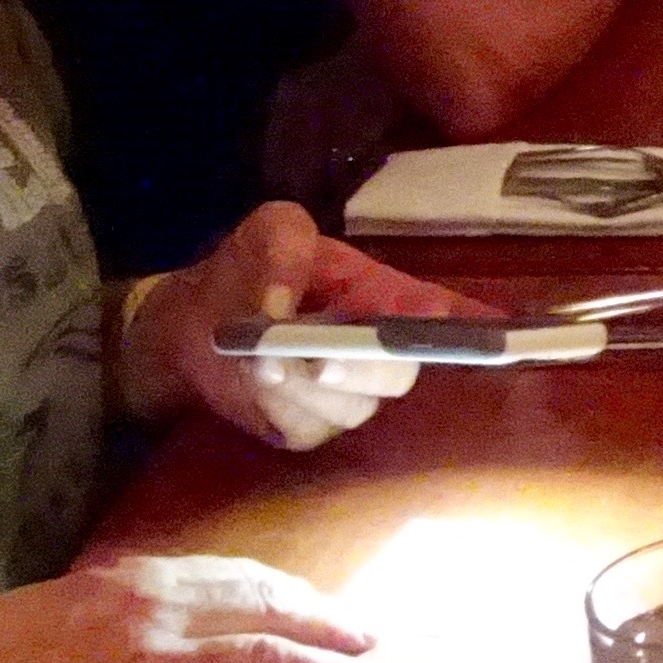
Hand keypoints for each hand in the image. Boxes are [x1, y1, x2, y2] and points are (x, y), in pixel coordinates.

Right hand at [0, 553, 389, 662]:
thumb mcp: (60, 610)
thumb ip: (120, 611)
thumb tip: (168, 624)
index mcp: (132, 579)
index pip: (237, 580)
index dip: (296, 596)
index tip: (333, 611)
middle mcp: (149, 612)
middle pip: (263, 617)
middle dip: (328, 632)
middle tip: (374, 649)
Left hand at [135, 198, 481, 446]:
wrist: (194, 319)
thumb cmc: (247, 269)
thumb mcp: (267, 231)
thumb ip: (283, 247)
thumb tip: (282, 302)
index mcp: (387, 296)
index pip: (442, 313)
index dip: (468, 323)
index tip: (458, 323)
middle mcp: (380, 351)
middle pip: (401, 373)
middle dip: (363, 367)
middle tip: (322, 360)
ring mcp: (349, 397)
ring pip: (351, 407)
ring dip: (300, 385)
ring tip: (255, 357)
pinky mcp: (310, 431)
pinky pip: (307, 429)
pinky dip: (274, 405)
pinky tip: (252, 379)